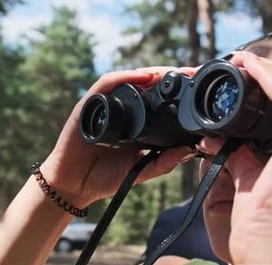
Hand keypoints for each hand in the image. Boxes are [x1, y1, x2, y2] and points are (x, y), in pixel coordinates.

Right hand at [41, 67, 198, 206]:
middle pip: (145, 84)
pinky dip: (123, 78)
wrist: (75, 186)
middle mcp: (120, 110)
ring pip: (128, 79)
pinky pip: (105, 85)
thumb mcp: (140, 171)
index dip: (176, 90)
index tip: (196, 86)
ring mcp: (104, 106)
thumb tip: (189, 150)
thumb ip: (162, 163)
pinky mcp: (88, 107)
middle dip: (168, 75)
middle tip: (190, 71)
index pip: (157, 99)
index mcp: (135, 122)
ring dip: (150, 72)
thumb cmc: (105, 177)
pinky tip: (140, 77)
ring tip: (169, 72)